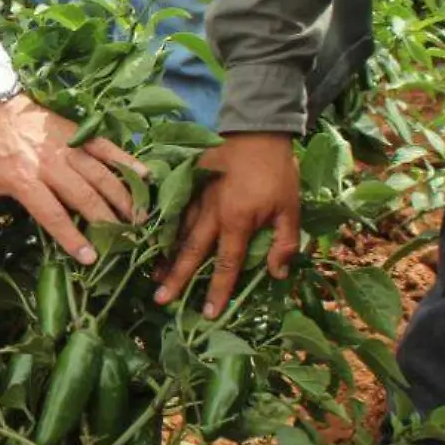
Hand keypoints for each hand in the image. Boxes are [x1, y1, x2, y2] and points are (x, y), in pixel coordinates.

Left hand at [0, 96, 147, 262]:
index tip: (91, 257)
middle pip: (84, 196)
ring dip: (122, 196)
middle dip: (107, 220)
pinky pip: (105, 147)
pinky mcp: (76, 131)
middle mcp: (48, 164)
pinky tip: (146, 175)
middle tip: (128, 242)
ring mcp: (66, 146)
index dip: (72, 237)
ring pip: (100, 174)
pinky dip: (126, 160)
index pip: (52, 214)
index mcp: (22, 180)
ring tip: (141, 219)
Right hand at [157, 133, 299, 316]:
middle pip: (192, 252)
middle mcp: (212, 214)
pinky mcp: (190, 185)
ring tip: (152, 276)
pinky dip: (166, 229)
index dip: (218, 291)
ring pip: (178, 232)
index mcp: (238, 222)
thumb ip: (284, 242)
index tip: (208, 313)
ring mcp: (198, 198)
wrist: (257, 132)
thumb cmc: (277, 172)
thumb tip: (275, 274)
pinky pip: (176, 212)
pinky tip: (156, 241)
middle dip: (177, 278)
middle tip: (161, 301)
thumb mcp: (291, 208)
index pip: (227, 265)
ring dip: (166, 256)